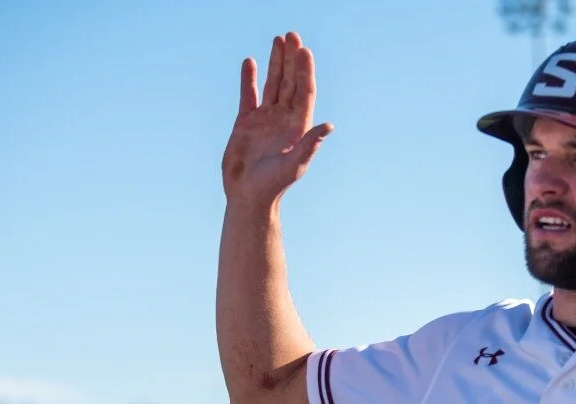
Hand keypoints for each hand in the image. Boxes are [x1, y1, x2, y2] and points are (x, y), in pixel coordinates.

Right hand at [221, 32, 332, 205]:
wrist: (249, 196)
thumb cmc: (274, 185)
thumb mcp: (295, 165)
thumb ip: (310, 145)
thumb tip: (329, 126)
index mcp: (298, 126)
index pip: (304, 92)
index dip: (305, 71)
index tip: (304, 51)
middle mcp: (284, 119)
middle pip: (290, 82)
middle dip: (292, 59)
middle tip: (292, 35)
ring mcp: (265, 119)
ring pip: (272, 83)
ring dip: (275, 62)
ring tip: (278, 40)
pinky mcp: (246, 122)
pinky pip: (249, 95)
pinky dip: (249, 79)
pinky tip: (250, 62)